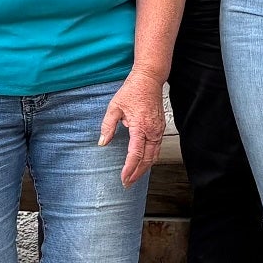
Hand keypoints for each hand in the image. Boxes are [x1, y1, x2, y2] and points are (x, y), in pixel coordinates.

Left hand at [101, 70, 166, 184]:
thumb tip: (102, 142)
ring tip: (134, 176)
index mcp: (140, 126)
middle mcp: (152, 130)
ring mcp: (158, 130)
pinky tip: (143, 162)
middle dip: (137, 173)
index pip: (135, 154)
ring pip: (154, 155)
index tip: (123, 178)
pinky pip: (157, 148)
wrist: (149, 79)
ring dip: (144, 168)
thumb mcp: (114, 107)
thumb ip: (108, 126)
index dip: (129, 169)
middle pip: (147, 159)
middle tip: (127, 183)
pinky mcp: (160, 128)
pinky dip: (150, 158)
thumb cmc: (133, 90)